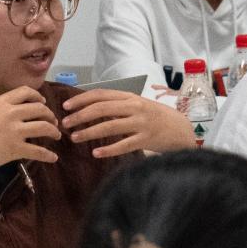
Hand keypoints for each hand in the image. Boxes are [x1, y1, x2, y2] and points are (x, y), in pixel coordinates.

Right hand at [0, 86, 60, 208]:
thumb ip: (1, 110)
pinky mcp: (16, 149)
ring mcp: (15, 131)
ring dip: (53, 132)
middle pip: (40, 110)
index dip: (38, 97)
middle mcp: (11, 113)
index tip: (43, 103)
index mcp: (2, 102)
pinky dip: (48, 155)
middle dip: (50, 116)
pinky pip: (38, 151)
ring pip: (44, 128)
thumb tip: (16, 112)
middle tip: (53, 122)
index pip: (26, 92)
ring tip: (56, 136)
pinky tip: (53, 158)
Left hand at [61, 89, 195, 157]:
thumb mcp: (137, 104)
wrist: (181, 128)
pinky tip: (96, 153)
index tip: (66, 107)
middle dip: (80, 116)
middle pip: (101, 109)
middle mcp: (134, 107)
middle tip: (65, 124)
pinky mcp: (146, 140)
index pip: (100, 95)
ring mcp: (141, 123)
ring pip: (110, 126)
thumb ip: (117, 105)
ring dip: (89, 132)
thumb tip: (89, 107)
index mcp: (129, 97)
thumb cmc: (154, 116)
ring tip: (75, 138)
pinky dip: (108, 149)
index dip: (81, 99)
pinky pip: (124, 145)